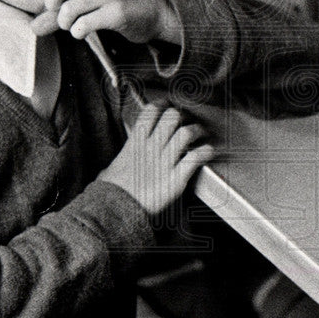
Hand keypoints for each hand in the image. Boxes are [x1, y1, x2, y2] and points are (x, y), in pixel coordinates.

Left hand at [30, 0, 180, 43]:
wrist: (153, 11)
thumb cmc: (115, 2)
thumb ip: (59, 11)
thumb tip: (33, 28)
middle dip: (51, 5)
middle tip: (60, 12)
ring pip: (67, 10)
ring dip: (65, 24)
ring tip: (74, 26)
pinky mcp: (117, 13)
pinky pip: (83, 25)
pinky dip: (78, 32)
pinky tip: (84, 31)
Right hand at [97, 104, 214, 214]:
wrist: (116, 212)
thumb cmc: (112, 194)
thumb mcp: (109, 171)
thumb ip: (118, 164)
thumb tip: (110, 170)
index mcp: (135, 144)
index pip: (151, 112)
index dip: (162, 105)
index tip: (168, 105)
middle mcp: (151, 149)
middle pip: (172, 117)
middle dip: (182, 116)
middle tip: (187, 120)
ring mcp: (164, 162)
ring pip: (186, 133)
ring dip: (197, 131)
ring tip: (201, 133)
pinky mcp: (176, 179)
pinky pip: (195, 158)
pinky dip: (205, 152)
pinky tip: (209, 151)